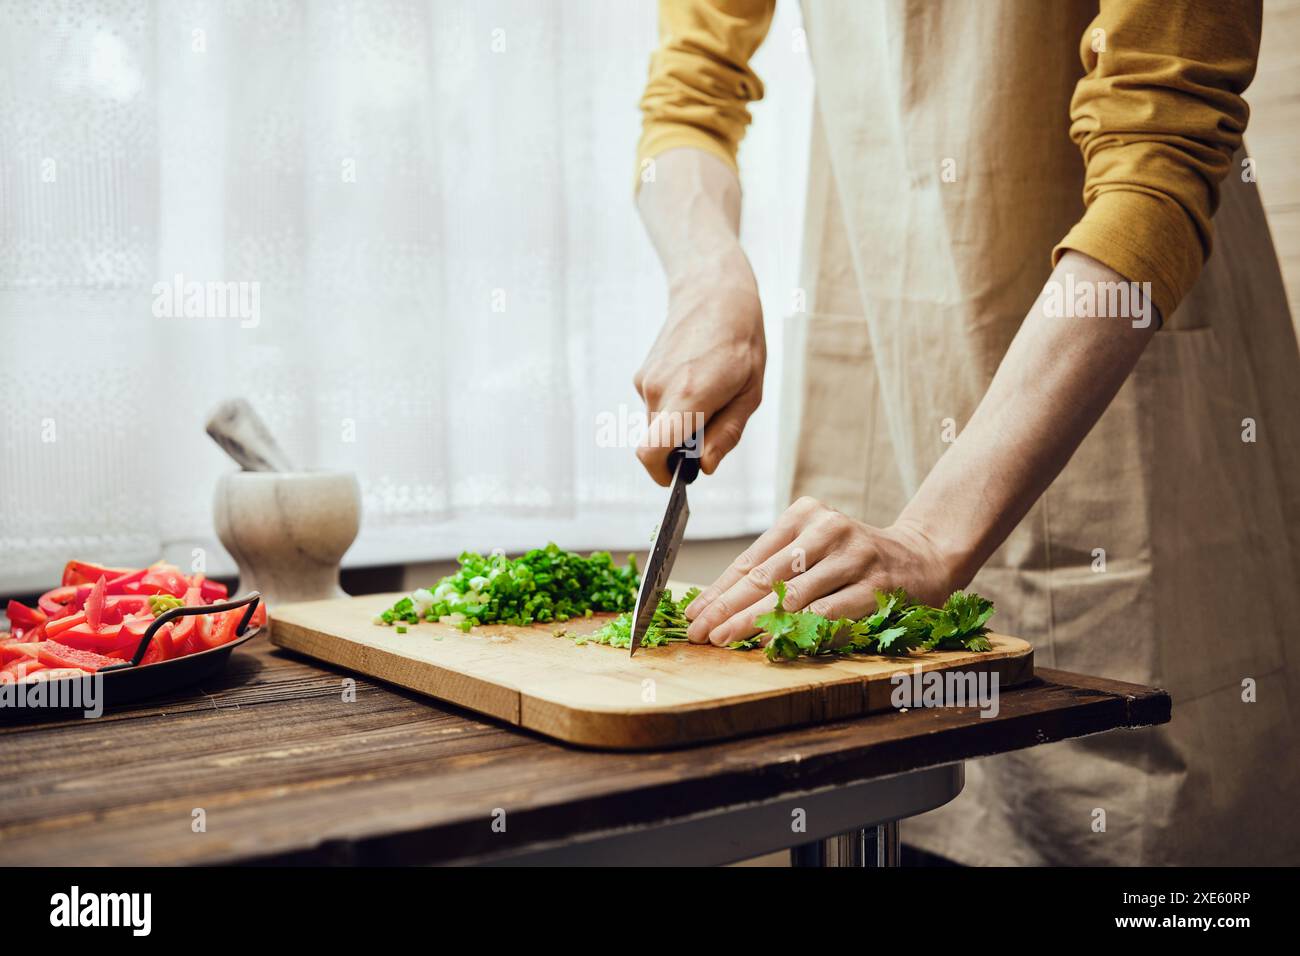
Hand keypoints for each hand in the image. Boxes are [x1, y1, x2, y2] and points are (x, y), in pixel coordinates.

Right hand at [633, 249, 764, 484]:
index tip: (677, 478)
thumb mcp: (749, 393)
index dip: (661, 474)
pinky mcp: (642, 374)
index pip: (651, 452)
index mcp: (688, 397)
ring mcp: (646, 380)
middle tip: (715, 420)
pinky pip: (656, 405)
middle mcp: (658, 390)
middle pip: (658, 443)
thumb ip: (726, 434)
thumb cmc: (740, 342)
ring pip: (658, 424)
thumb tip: (705, 467)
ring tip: (710, 393)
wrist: (712, 292)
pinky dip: (674, 405)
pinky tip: (696, 378)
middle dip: (681, 446)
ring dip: (680, 423)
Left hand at [684, 497, 955, 645]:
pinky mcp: (875, 585)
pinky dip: (798, 628)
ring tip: (725, 638)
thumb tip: (718, 606)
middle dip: (726, 607)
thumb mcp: (813, 548)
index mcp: (805, 514)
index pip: (751, 558)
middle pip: (765, 576)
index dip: (718, 589)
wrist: (921, 557)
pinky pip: (828, 611)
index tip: (693, 614)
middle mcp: (827, 529)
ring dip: (753, 620)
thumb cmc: (852, 558)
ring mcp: (853, 556)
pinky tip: (773, 641)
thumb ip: (775, 570)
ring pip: (792, 594)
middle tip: (699, 631)